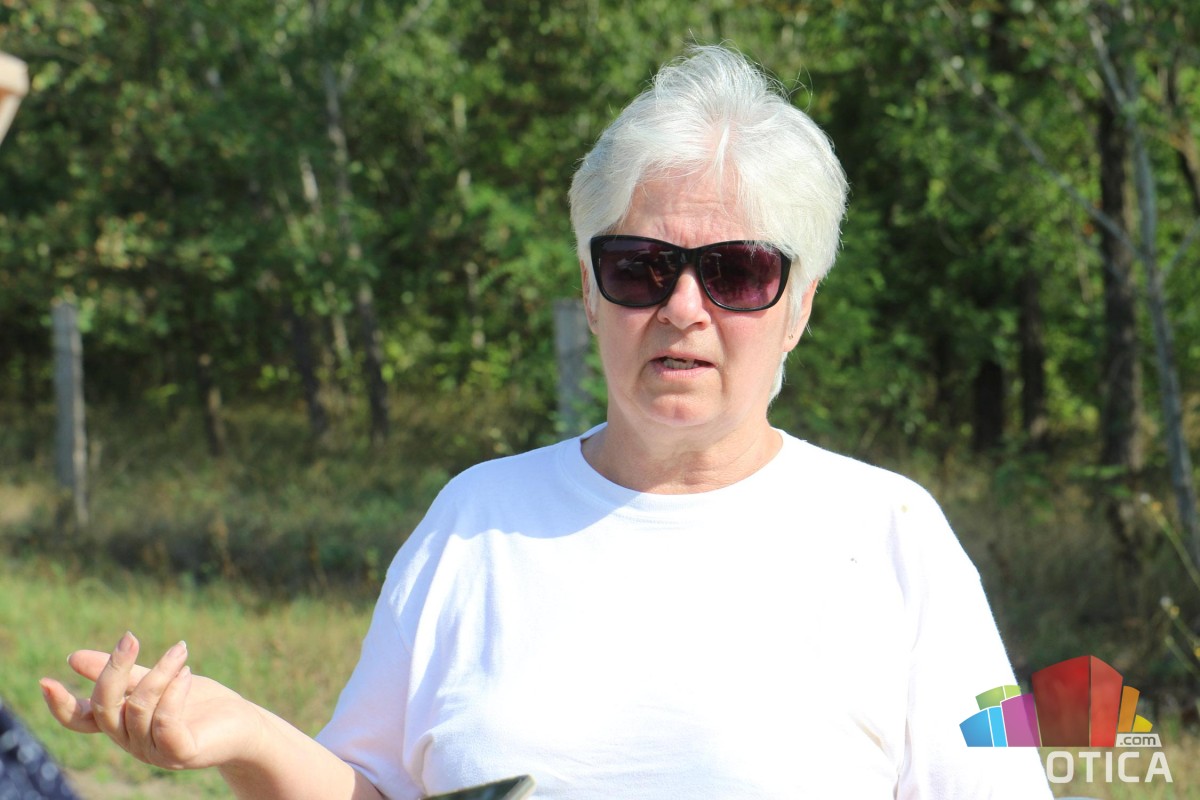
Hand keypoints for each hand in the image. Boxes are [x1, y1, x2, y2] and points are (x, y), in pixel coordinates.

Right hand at [41, 632, 265, 771]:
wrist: (244, 725)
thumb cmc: (200, 702)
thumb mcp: (157, 679)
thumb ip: (124, 672)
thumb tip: (73, 658)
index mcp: (122, 725)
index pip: (82, 721)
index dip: (61, 705)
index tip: (47, 681)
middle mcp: (132, 742)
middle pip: (105, 707)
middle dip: (114, 669)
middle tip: (131, 637)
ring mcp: (154, 752)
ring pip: (139, 708)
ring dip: (160, 672)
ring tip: (181, 651)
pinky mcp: (180, 754)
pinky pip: (166, 721)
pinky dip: (174, 692)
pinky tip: (188, 673)